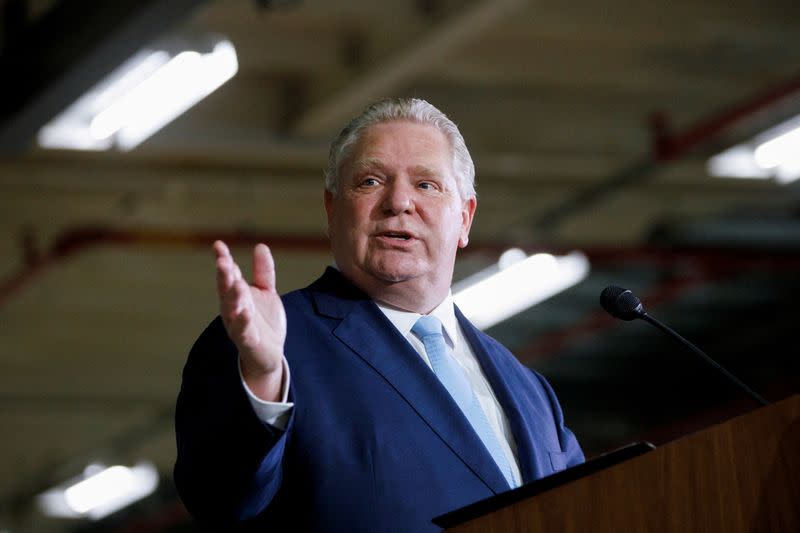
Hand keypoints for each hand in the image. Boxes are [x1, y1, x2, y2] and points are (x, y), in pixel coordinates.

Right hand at [214, 240, 286, 400]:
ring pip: (231, 309)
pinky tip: (245, 313)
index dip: (223, 259)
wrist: (269, 353)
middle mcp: (233, 308)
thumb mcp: (266, 292)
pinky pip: (243, 332)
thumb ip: (263, 272)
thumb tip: (260, 246)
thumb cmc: (263, 321)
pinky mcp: (247, 341)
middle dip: (224, 276)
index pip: (228, 274)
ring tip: (236, 283)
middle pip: (226, 290)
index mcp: (236, 294)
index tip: (218, 245)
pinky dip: (243, 323)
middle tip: (223, 261)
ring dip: (233, 297)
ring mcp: (238, 325)